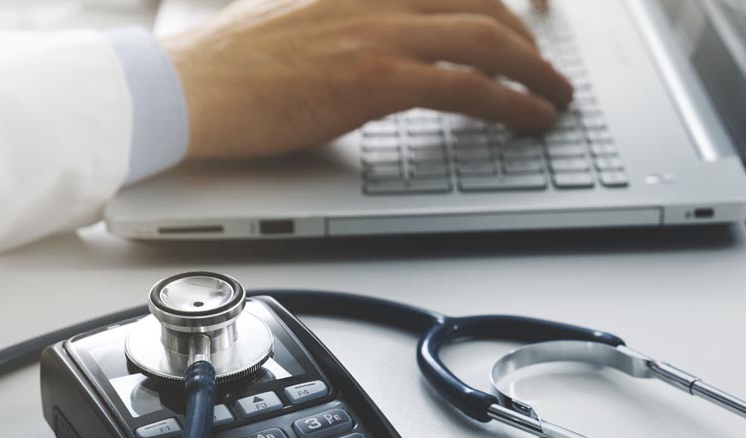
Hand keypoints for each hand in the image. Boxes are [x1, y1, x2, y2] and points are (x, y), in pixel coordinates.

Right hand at [160, 0, 571, 159]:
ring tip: (556, 99)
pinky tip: (531, 118)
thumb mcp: (299, 19)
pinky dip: (512, 102)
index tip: (528, 20)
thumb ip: (348, 21)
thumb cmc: (231, 64)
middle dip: (528, 40)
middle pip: (482, 2)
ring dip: (536, 72)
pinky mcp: (376, 76)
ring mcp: (379, 28)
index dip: (500, 2)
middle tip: (546, 71)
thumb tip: (377, 47)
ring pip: (488, 38)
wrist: (189, 86)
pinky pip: (468, 84)